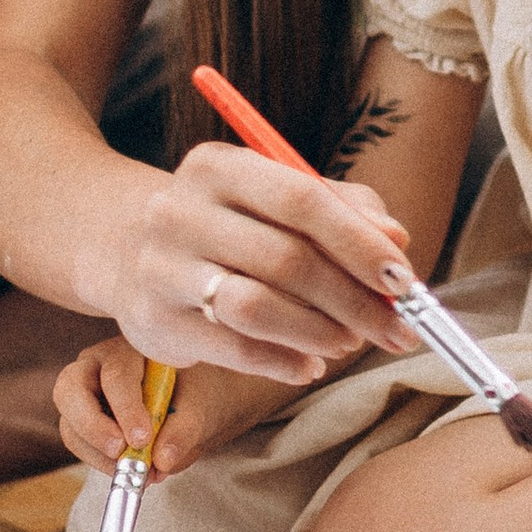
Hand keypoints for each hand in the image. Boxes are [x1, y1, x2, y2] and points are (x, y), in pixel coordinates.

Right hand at [54, 339, 308, 477]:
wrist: (200, 400)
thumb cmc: (202, 392)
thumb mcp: (204, 408)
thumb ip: (185, 432)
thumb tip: (161, 462)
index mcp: (130, 347)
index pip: (115, 373)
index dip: (125, 407)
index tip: (142, 439)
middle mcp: (98, 364)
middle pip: (69, 389)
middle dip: (91, 426)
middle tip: (119, 453)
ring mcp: (87, 393)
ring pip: (69, 422)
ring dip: (95, 453)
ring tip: (134, 472)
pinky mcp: (86, 421)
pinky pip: (80, 443)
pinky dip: (100, 462)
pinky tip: (131, 471)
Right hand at [113, 139, 420, 383]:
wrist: (126, 248)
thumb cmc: (228, 221)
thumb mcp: (275, 196)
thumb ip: (342, 208)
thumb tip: (396, 241)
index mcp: (217, 166)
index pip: (301, 199)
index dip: (359, 242)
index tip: (404, 278)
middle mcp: (180, 211)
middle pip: (286, 259)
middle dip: (354, 300)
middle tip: (396, 327)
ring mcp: (161, 268)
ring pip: (257, 308)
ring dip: (320, 332)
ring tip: (349, 343)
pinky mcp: (155, 321)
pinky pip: (234, 349)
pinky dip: (284, 362)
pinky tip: (309, 365)